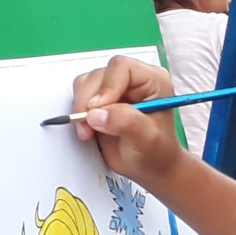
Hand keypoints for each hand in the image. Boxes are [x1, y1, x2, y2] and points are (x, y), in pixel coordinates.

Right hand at [72, 56, 185, 185]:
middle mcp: (133, 80)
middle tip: (88, 126)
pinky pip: (81, 96)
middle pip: (99, 75)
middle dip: (88, 101)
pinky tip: (88, 129)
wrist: (150, 166)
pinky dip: (79, 113)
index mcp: (152, 80)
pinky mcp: (101, 100)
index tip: (98, 111)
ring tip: (89, 130)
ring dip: (82, 107)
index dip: (107, 87)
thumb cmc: (157, 152)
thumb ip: (124, 122)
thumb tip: (96, 114)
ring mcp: (116, 88)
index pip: (122, 68)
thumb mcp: (146, 139)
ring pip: (86, 83)